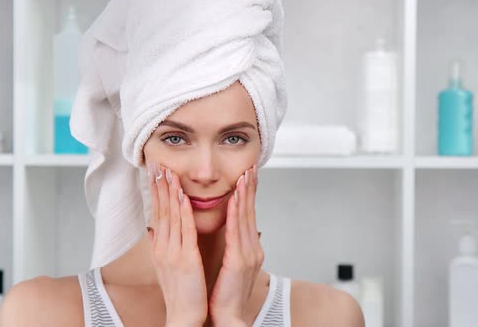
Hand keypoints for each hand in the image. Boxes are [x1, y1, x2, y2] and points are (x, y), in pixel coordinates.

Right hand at [147, 162, 207, 325]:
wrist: (183, 316)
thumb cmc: (181, 292)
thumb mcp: (170, 265)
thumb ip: (167, 245)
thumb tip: (161, 230)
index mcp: (160, 248)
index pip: (157, 213)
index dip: (156, 191)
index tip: (155, 172)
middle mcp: (163, 247)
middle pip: (160, 210)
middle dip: (158, 185)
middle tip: (156, 163)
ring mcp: (173, 252)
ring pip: (170, 215)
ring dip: (169, 191)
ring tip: (167, 171)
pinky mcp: (186, 258)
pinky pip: (184, 230)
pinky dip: (182, 211)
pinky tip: (181, 195)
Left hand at [209, 165, 263, 323]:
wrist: (228, 316)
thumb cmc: (225, 293)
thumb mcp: (230, 265)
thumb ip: (232, 246)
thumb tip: (229, 231)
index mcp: (249, 248)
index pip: (247, 215)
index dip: (248, 193)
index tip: (246, 174)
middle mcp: (252, 248)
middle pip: (250, 211)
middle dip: (250, 187)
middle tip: (251, 166)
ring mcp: (248, 254)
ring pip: (245, 217)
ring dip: (244, 194)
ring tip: (244, 174)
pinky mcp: (239, 261)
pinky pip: (236, 232)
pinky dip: (235, 213)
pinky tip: (233, 199)